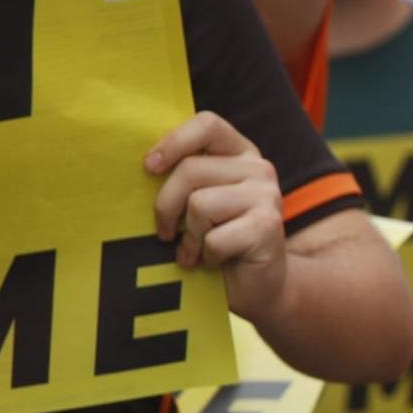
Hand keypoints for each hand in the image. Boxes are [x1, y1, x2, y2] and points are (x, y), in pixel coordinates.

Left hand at [145, 112, 287, 321]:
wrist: (259, 287)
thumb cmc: (219, 241)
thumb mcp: (200, 200)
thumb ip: (186, 177)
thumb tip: (144, 165)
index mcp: (240, 153)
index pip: (207, 125)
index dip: (174, 142)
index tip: (149, 167)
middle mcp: (259, 169)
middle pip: (191, 170)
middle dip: (167, 206)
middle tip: (165, 232)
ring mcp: (267, 196)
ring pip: (200, 205)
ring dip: (189, 237)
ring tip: (194, 251)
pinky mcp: (268, 227)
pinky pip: (214, 237)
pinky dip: (206, 256)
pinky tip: (214, 262)